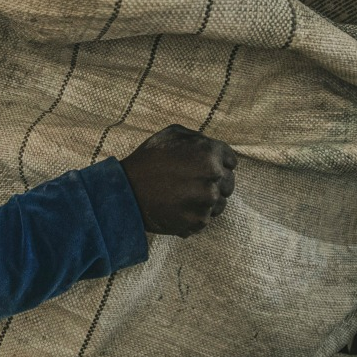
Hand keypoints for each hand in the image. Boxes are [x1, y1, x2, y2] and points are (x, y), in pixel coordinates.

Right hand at [118, 125, 237, 237]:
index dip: (218, 164)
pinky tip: (178, 208)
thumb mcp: (171, 134)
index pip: (231, 161)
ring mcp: (206, 202)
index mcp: (209, 153)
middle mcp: (213, 177)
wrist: (125, 192)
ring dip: (206, 202)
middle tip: (191, 184)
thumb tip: (213, 147)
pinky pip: (205, 219)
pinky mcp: (198, 222)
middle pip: (228, 184)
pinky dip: (194, 216)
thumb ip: (198, 139)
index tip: (202, 168)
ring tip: (183, 197)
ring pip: (219, 204)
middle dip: (214, 183)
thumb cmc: (147, 160)